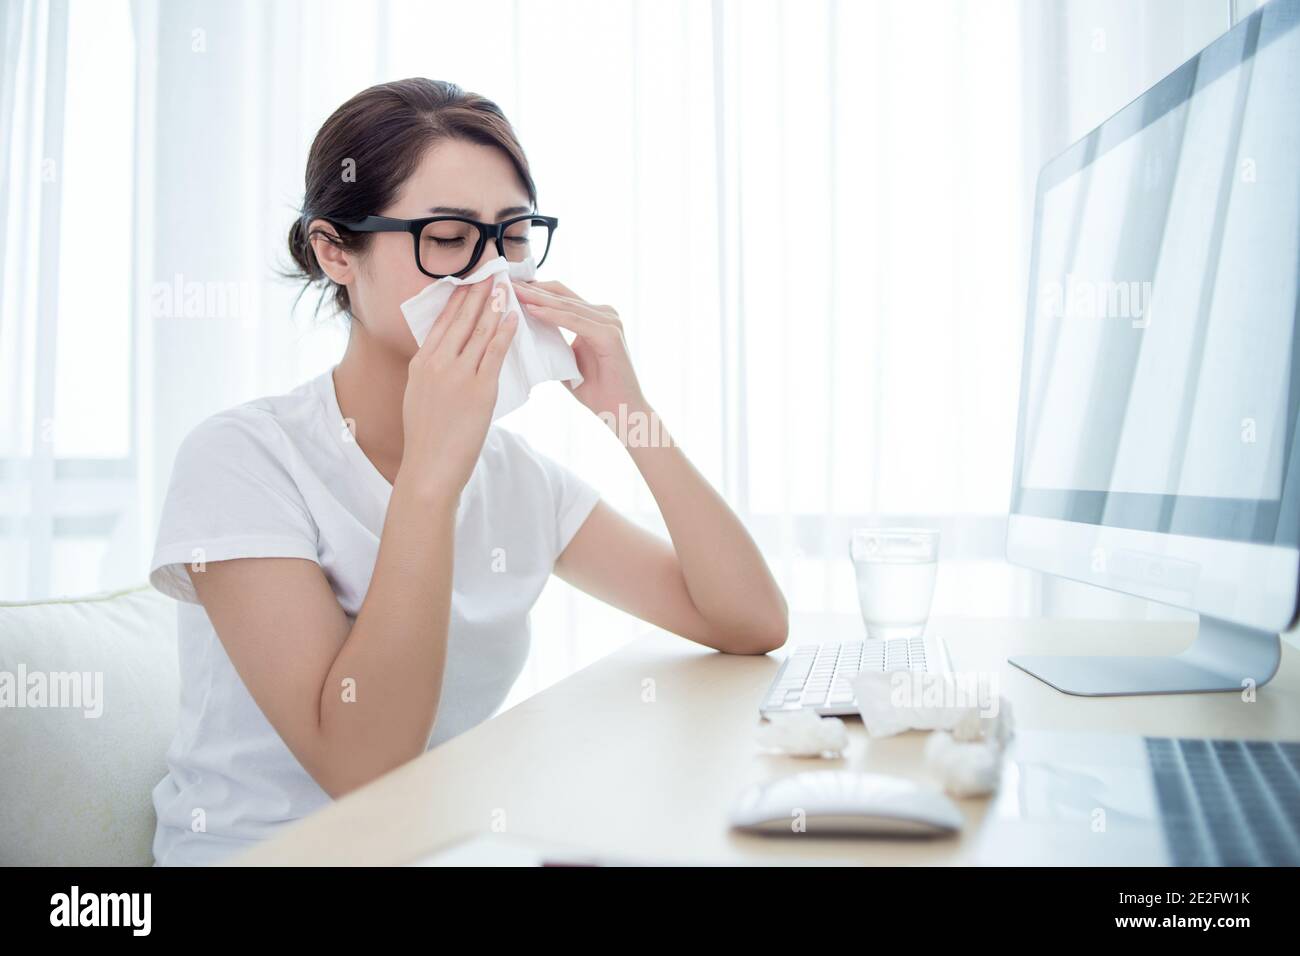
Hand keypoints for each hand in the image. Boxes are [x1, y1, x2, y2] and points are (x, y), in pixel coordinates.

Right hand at [398, 280, 517, 501]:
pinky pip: (494, 353)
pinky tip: (514, 316)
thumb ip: (431, 371)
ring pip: (479, 330)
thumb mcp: (419, 395)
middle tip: (492, 268)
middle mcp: (437, 363)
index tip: (470, 278)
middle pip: (460, 318)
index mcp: (421, 362)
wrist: (428, 468)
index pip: (442, 320)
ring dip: (494, 304)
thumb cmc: (427, 438)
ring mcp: (457, 375)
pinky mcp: (478, 391)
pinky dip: (504, 332)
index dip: (458, 296)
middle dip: (478, 290)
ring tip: (506, 284)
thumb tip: (443, 353)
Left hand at [511, 279, 645, 418]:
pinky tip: (533, 311)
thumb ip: (553, 343)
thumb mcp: (568, 361)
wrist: (621, 411)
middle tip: (507, 283)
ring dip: (538, 299)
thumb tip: (524, 334)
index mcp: (596, 318)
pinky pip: (574, 321)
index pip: (561, 297)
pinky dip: (552, 316)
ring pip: (566, 305)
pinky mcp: (609, 334)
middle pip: (562, 295)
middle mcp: (605, 314)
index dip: (536, 291)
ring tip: (515, 293)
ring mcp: (610, 322)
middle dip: (533, 290)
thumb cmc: (597, 390)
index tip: (510, 288)